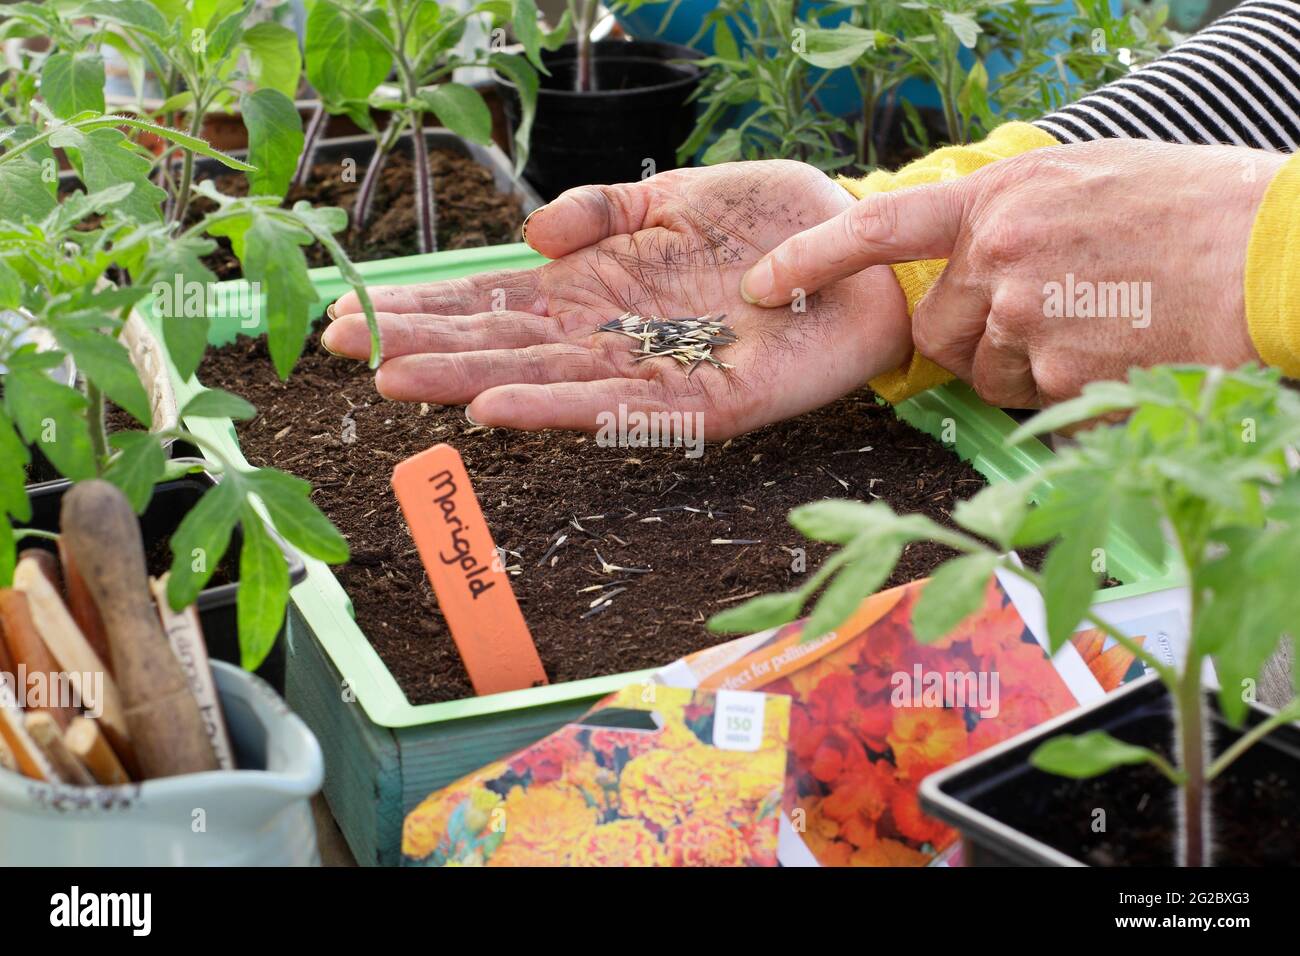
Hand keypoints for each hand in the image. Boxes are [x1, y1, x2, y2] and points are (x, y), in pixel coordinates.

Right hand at [323, 161, 911, 438]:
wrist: (868, 252)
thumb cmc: (776, 225)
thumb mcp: (678, 194)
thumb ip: (604, 209)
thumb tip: (530, 234)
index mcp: (602, 289)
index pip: (499, 302)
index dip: (429, 307)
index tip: (354, 311)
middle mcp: (616, 337)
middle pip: (503, 344)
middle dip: (422, 346)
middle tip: (338, 347)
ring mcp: (656, 375)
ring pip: (545, 381)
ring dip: (465, 379)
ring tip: (394, 379)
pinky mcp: (706, 405)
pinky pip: (622, 410)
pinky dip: (555, 408)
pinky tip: (495, 406)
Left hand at [740, 139, 1287, 406]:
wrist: (1273, 253)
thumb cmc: (1192, 209)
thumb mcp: (1087, 182)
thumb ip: (1015, 217)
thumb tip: (975, 257)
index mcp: (1002, 200)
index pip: (880, 229)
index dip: (810, 257)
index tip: (763, 282)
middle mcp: (1000, 259)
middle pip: (939, 333)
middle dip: (972, 341)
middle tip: (1041, 322)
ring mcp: (1028, 323)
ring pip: (986, 374)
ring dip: (1022, 370)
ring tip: (1100, 331)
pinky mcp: (1063, 380)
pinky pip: (1037, 405)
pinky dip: (1068, 397)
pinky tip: (1122, 359)